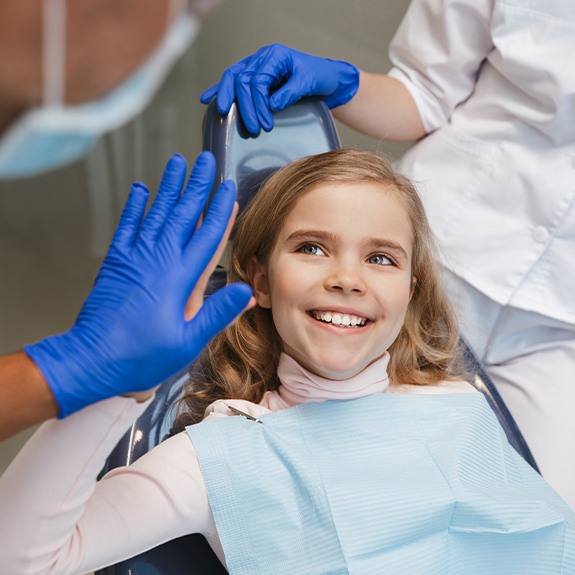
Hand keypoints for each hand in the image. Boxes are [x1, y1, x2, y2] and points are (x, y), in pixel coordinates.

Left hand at [24, 152, 252, 416]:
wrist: (91, 359)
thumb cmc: (140, 355)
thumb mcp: (188, 342)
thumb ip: (217, 314)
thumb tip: (245, 293)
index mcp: (180, 278)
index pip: (207, 235)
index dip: (221, 209)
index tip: (229, 189)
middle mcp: (158, 260)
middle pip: (183, 214)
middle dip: (197, 185)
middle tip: (205, 161)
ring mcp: (135, 257)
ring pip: (156, 213)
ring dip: (169, 187)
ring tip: (177, 163)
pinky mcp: (116, 262)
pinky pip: (127, 226)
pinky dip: (134, 206)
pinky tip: (140, 190)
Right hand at [201, 43, 358, 134]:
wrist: (327, 78)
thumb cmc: (320, 77)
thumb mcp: (308, 82)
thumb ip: (290, 92)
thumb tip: (271, 105)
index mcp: (274, 56)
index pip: (257, 80)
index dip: (258, 104)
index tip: (265, 124)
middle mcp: (262, 58)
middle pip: (242, 80)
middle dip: (244, 106)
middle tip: (252, 128)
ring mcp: (256, 66)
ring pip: (234, 79)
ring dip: (228, 99)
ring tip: (223, 115)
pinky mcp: (254, 77)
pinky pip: (234, 82)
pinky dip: (221, 90)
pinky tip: (207, 99)